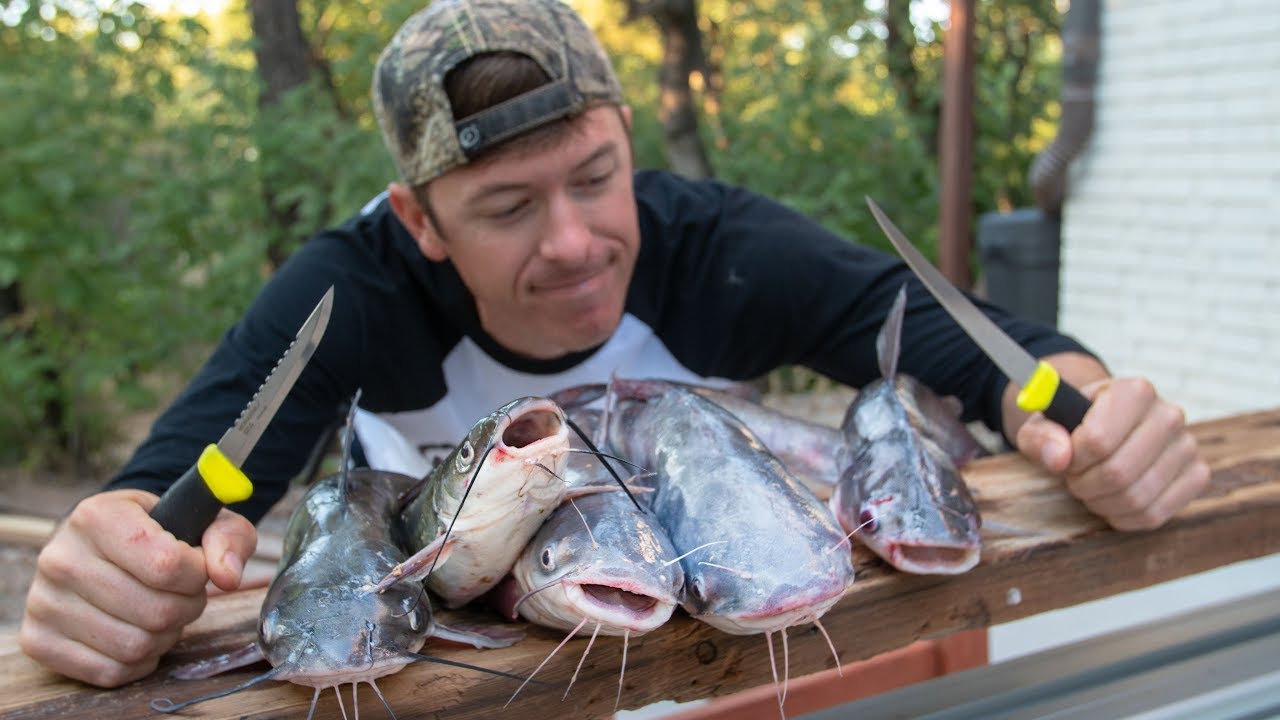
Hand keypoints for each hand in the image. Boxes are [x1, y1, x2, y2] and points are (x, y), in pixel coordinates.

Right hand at [18, 489, 255, 686]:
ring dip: (165, 635)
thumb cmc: (157, 532)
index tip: (197, 568)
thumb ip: (226, 538)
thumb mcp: (198, 519)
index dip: (197, 575)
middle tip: (182, 593)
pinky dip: (140, 660)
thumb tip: (227, 577)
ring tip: (161, 610)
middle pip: (156, 611)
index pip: (166, 565)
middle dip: (186, 606)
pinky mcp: (39, 640)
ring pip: (134, 646)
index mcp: (96, 516)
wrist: (102, 546)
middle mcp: (61, 558)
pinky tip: (139, 632)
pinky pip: (111, 671)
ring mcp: (44, 602)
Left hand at [1015, 376, 1210, 529]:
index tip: (1065, 458)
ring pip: (1137, 498)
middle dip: (1085, 484)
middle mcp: (1169, 414)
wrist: (1105, 428)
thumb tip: (1059, 458)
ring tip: (1091, 487)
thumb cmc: (1072, 426)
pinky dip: (1124, 517)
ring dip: (1101, 502)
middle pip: (1118, 473)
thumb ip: (1041, 437)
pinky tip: (1111, 500)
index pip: (1098, 440)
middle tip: (1074, 478)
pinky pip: (1155, 514)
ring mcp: (1187, 446)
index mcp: (1133, 391)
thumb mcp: (1043, 425)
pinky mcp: (1196, 476)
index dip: (1072, 459)